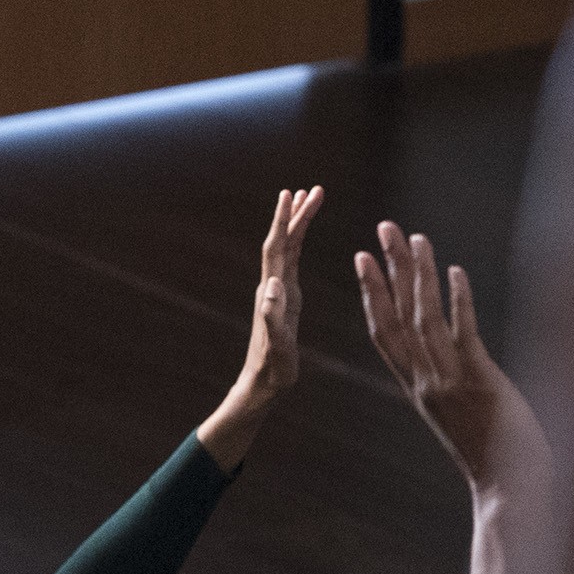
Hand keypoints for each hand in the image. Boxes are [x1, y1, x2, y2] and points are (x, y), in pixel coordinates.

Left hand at [197, 186, 324, 469]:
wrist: (261, 385)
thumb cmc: (272, 370)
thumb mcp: (277, 346)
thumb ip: (273, 317)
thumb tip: (274, 284)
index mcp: (274, 293)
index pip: (278, 248)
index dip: (284, 220)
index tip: (292, 194)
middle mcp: (273, 287)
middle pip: (284, 240)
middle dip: (296, 214)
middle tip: (312, 189)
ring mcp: (279, 292)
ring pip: (288, 248)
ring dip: (297, 224)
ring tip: (310, 201)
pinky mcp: (286, 300)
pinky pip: (292, 263)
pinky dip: (299, 244)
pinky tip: (303, 239)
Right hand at [355, 222, 546, 507]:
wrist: (509, 489)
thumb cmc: (494, 458)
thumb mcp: (462, 417)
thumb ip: (451, 388)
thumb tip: (458, 368)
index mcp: (418, 389)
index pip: (384, 334)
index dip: (372, 294)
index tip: (363, 259)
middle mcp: (426, 381)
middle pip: (396, 316)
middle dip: (388, 270)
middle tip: (380, 229)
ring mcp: (450, 381)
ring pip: (424, 318)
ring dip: (418, 275)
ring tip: (413, 237)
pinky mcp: (480, 381)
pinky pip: (463, 333)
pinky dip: (457, 300)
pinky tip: (454, 271)